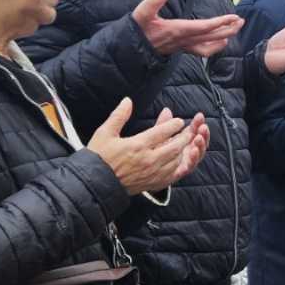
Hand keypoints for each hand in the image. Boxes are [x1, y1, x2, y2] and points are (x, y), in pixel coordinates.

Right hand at [89, 99, 210, 194]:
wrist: (94, 184)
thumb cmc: (98, 157)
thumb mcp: (105, 132)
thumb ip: (119, 116)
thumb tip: (128, 101)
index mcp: (138, 145)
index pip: (162, 132)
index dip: (173, 125)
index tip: (179, 121)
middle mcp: (148, 160)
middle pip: (174, 146)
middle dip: (184, 137)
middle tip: (189, 131)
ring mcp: (152, 174)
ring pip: (176, 161)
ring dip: (183, 151)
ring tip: (186, 144)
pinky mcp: (152, 184)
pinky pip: (172, 176)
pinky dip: (178, 167)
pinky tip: (179, 162)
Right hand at [132, 0, 242, 57]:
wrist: (131, 48)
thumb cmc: (137, 28)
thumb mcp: (143, 10)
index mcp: (177, 30)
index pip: (203, 27)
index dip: (219, 23)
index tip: (233, 18)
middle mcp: (184, 40)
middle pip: (211, 36)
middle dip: (228, 29)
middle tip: (242, 21)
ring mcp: (184, 46)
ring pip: (209, 45)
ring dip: (224, 37)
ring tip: (235, 30)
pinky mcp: (182, 48)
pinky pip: (202, 51)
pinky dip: (214, 47)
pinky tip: (221, 42)